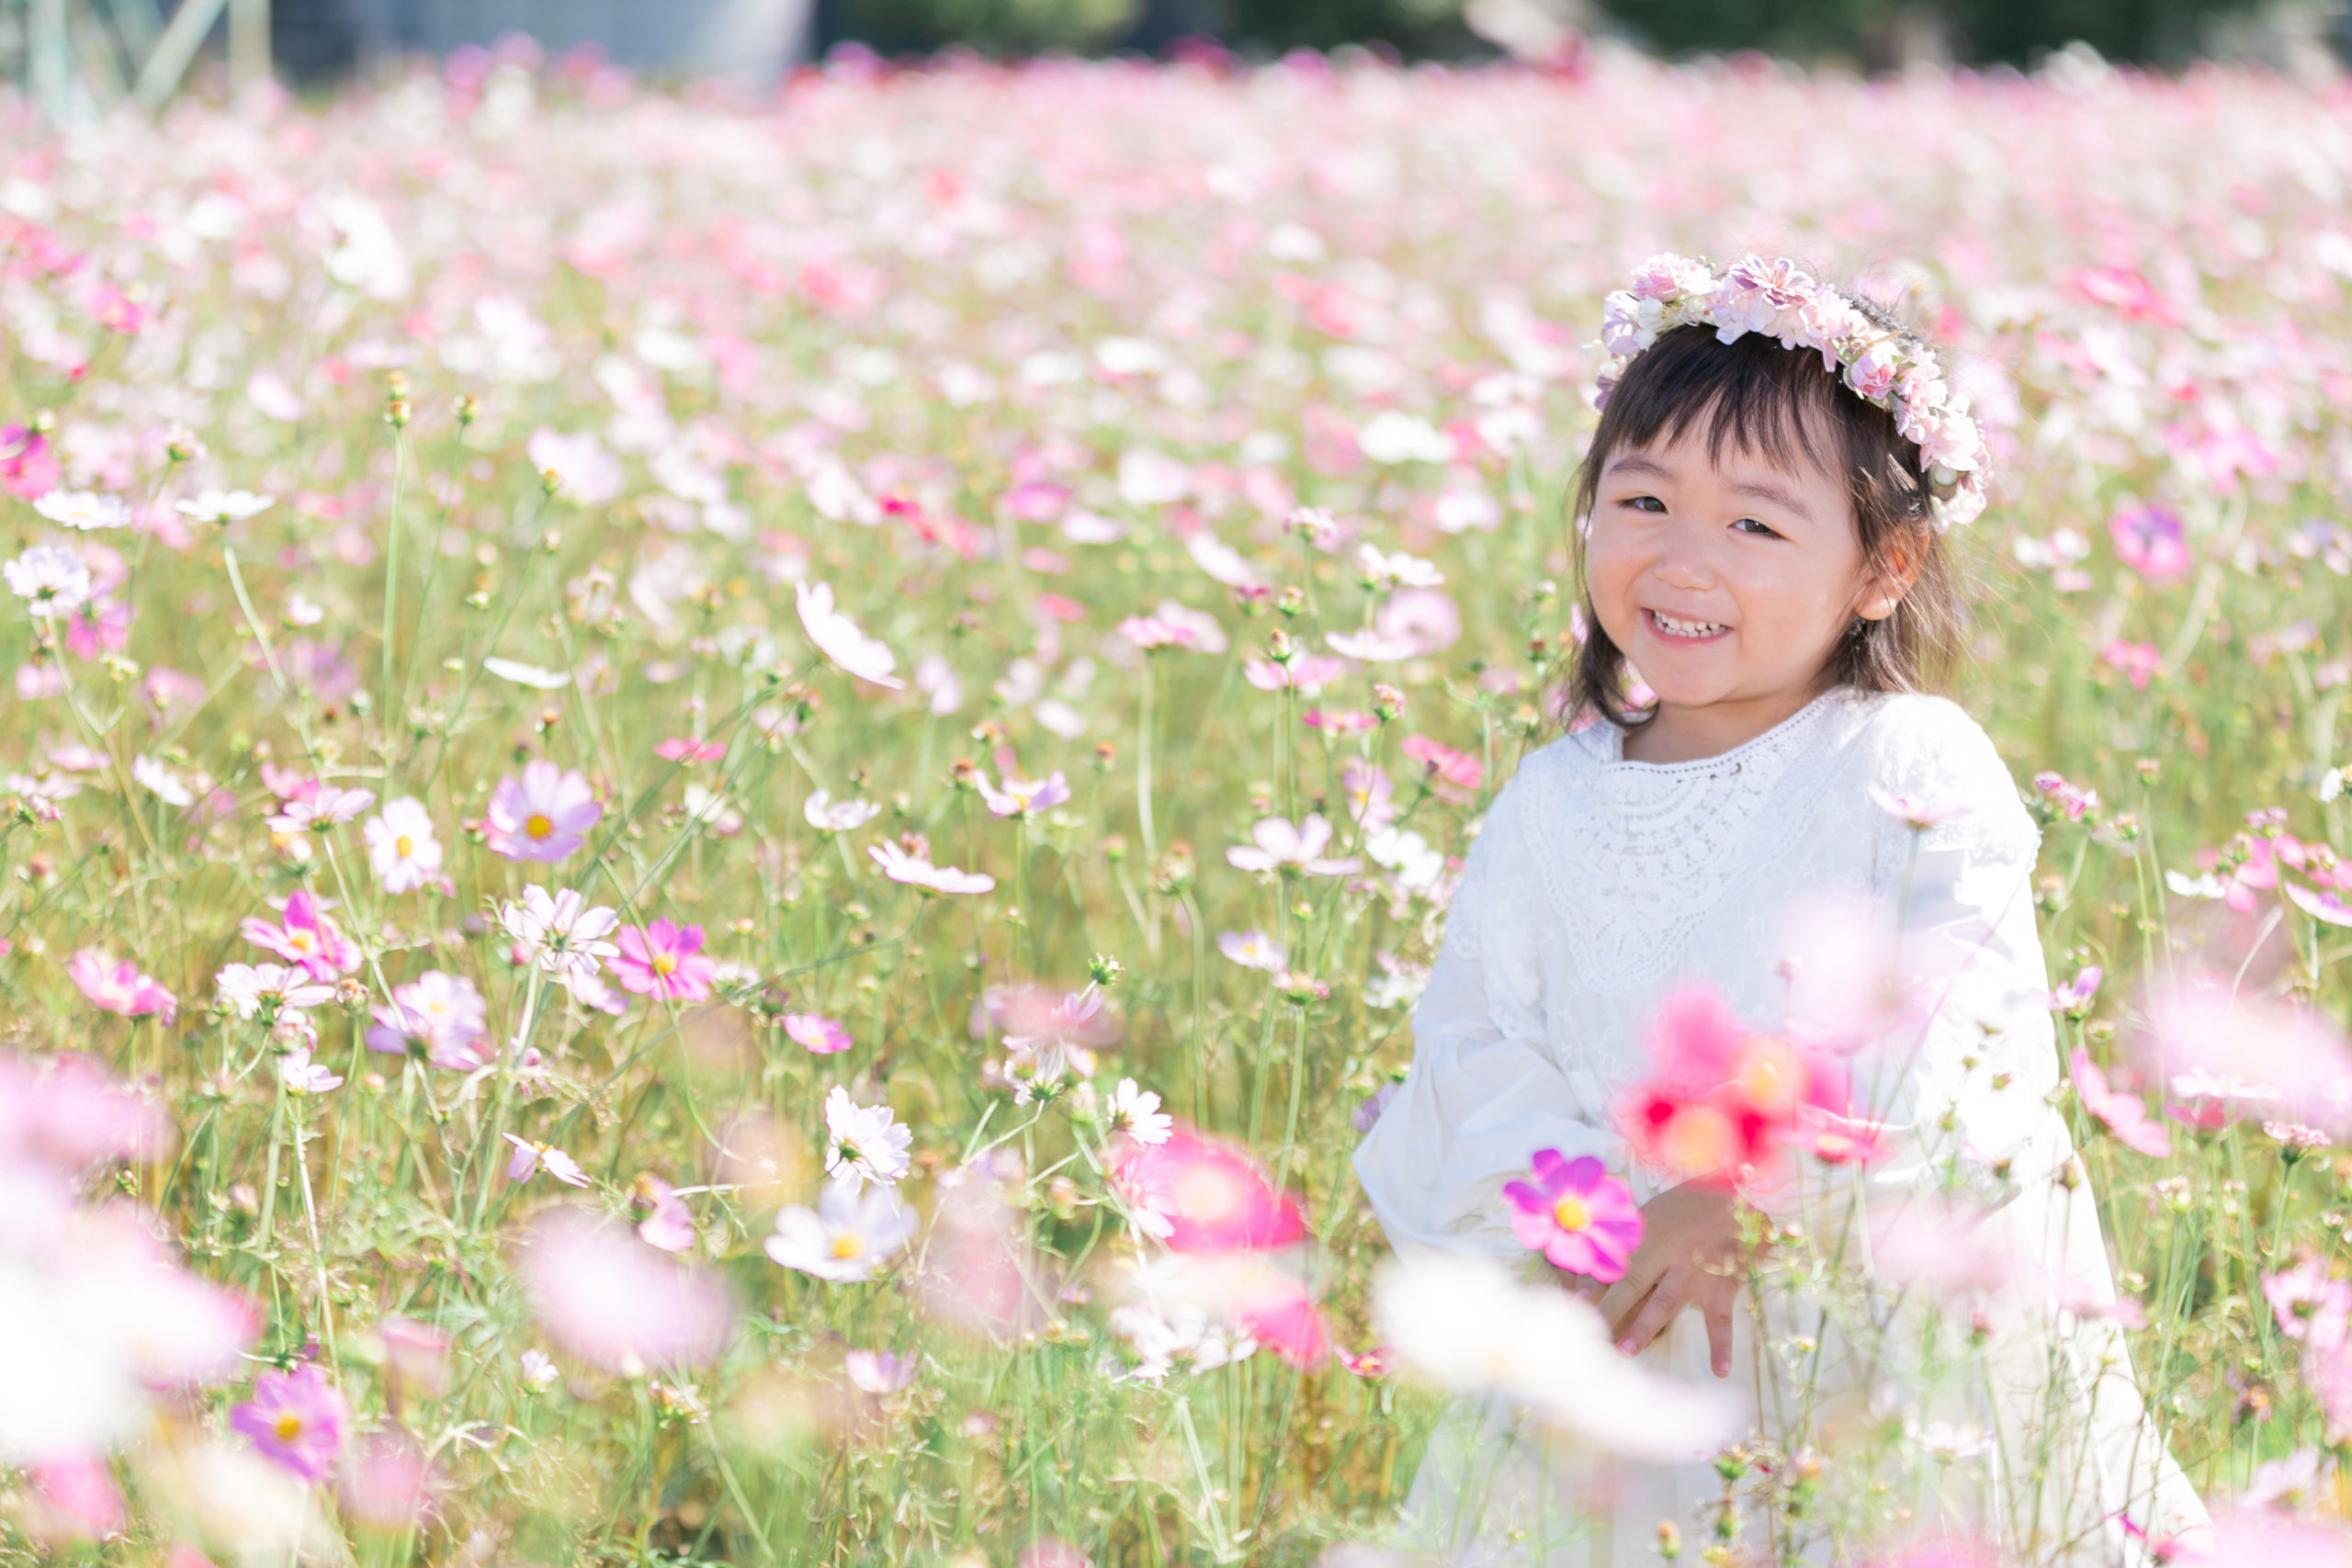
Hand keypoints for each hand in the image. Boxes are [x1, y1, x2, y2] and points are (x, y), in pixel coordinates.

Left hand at [1591, 1181, 1745, 1376]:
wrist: (1743, 1193)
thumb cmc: (1692, 1205)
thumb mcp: (1655, 1214)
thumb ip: (1629, 1240)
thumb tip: (1592, 1267)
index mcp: (1646, 1235)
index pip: (1612, 1263)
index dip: (1589, 1283)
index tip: (1570, 1304)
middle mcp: (1666, 1253)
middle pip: (1631, 1283)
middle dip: (1608, 1309)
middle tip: (1588, 1333)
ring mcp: (1694, 1270)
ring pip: (1665, 1301)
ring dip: (1644, 1327)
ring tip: (1624, 1352)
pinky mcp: (1723, 1284)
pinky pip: (1722, 1318)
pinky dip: (1722, 1344)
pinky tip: (1720, 1369)